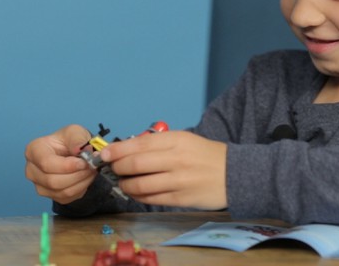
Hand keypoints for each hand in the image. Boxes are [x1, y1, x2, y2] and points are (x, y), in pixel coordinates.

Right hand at [25, 125, 97, 203]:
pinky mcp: (51, 196)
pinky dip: (81, 188)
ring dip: (81, 182)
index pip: (46, 163)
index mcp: (33, 150)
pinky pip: (67, 197)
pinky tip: (85, 177)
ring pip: (62, 191)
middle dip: (77, 175)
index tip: (83, 162)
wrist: (72, 152)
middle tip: (92, 166)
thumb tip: (79, 150)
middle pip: (53, 181)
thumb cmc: (69, 140)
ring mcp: (40, 185)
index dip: (67, 166)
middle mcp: (32, 170)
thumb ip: (77, 139)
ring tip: (91, 170)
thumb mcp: (75, 132)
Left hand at [99, 131, 227, 209]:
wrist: (234, 174)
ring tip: (124, 182)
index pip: (138, 144)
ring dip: (125, 185)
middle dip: (117, 167)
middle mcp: (176, 159)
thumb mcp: (184, 140)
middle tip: (112, 169)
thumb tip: (127, 149)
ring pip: (140, 185)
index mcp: (176, 140)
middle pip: (135, 164)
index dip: (117, 150)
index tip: (104, 154)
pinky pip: (151, 199)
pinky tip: (136, 192)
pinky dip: (138, 196)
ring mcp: (178, 181)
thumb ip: (157, 144)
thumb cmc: (205, 155)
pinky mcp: (180, 199)